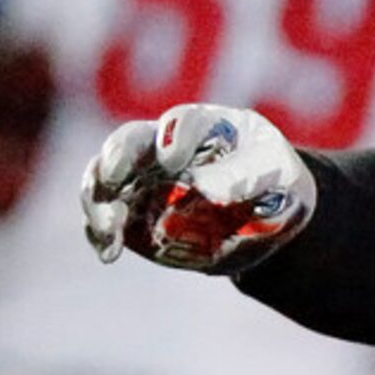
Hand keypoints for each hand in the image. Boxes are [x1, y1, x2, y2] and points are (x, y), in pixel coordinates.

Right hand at [81, 103, 313, 273]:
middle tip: (114, 180)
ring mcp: (142, 179)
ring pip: (105, 180)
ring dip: (100, 202)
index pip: (182, 122)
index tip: (172, 159)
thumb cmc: (273, 179)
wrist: (268, 216)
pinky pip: (107, 220)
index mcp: (204, 126)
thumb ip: (241, 175)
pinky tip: (109, 252)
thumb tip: (201, 187)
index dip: (172, 137)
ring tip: (110, 231)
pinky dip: (101, 235)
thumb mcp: (273, 172)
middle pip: (129, 142)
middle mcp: (162, 146)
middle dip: (116, 159)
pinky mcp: (133, 213)